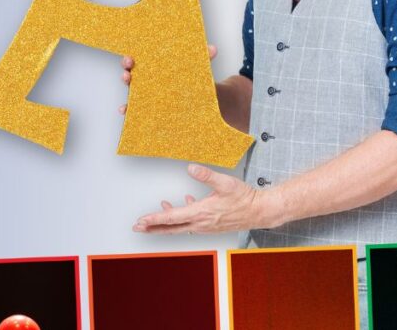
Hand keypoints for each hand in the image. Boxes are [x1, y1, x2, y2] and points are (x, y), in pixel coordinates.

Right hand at [118, 44, 216, 113]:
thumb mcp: (196, 68)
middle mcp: (147, 82)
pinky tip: (125, 110)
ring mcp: (147, 96)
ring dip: (127, 94)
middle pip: (130, 76)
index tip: (130, 59)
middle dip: (126, 74)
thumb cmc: (192, 79)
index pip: (138, 63)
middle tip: (127, 73)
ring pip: (132, 94)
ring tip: (127, 93)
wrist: (200, 99)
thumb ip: (202, 58)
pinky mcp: (150, 109)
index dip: (130, 61)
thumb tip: (213, 49)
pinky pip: (136, 111)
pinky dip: (129, 110)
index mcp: (154, 68)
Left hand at [133, 164, 279, 233]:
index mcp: (201, 213)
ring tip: (154, 219)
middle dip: (152, 227)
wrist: (259, 211)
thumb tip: (191, 167)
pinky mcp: (211, 226)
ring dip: (165, 224)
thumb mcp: (226, 182)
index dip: (154, 219)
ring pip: (180, 228)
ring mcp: (206, 226)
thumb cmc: (244, 198)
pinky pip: (191, 224)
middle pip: (171, 228)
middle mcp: (201, 224)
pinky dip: (182, 218)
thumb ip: (207, 175)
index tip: (140, 221)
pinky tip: (185, 204)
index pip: (172, 218)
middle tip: (137, 227)